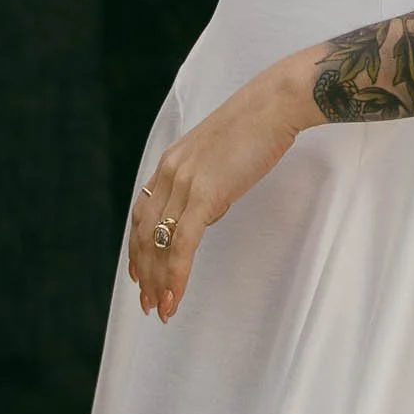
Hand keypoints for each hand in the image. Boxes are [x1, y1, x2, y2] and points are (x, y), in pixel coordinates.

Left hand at [128, 56, 317, 320]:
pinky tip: (175, 297)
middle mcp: (169, 173)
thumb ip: (206, 183)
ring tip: (160, 309)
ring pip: (158, 245)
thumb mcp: (220, 156)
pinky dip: (176, 276)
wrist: (275, 104)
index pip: (142, 214)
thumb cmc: (258, 127)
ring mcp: (184, 183)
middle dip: (144, 274)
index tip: (138, 275)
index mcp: (171, 163)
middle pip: (144, 234)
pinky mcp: (204, 195)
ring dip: (157, 282)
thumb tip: (207, 210)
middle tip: (147, 303)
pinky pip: (182, 246)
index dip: (137, 248)